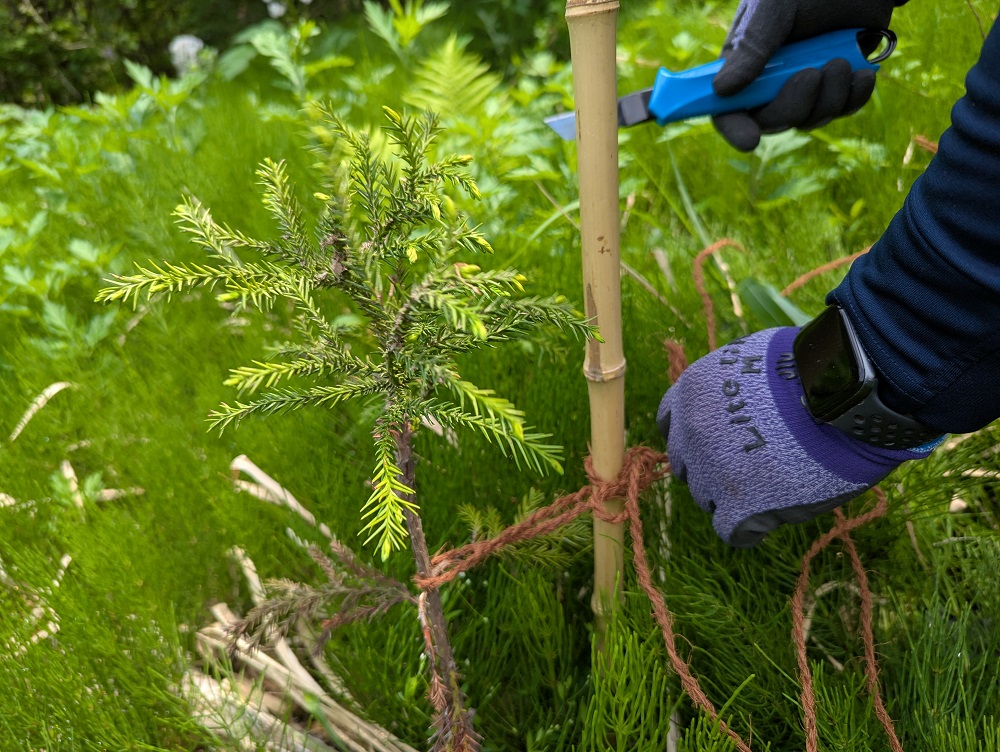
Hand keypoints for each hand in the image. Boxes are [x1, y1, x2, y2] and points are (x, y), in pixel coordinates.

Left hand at [656, 328, 935, 546]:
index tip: (719, 441)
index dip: (696, 436)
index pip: (671, 423)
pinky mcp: (741, 506)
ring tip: (773, 485)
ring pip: (707, 498)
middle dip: (711, 467)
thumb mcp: (754, 358)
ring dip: (732, 496)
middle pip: (688, 465)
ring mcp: (712, 471)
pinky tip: (768, 520)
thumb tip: (737, 400)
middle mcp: (692, 431)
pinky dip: (748, 529)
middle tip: (751, 465)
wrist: (850, 393)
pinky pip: (731, 531)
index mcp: (693, 390)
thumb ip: (731, 386)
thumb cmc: (818, 368)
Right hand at [712, 0, 902, 150]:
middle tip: (811, 75)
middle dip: (793, 106)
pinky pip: (842, 110)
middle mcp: (772, 82)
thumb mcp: (773, 10)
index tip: (750, 141)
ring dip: (829, 97)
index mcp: (745, 64)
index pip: (728, 109)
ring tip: (841, 62)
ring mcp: (806, 86)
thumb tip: (722, 90)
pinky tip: (861, 74)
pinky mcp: (839, 85)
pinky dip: (853, 97)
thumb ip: (751, 48)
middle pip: (772, 121)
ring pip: (810, 119)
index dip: (735, 128)